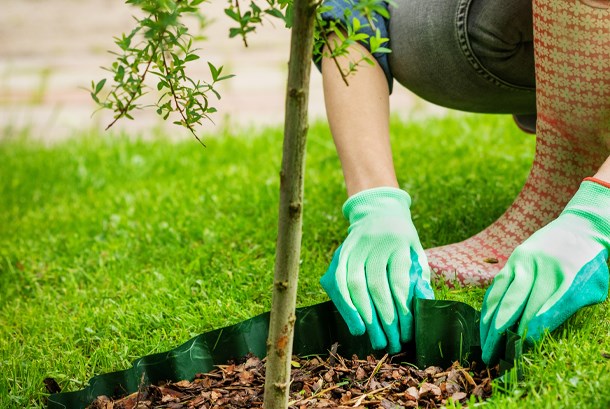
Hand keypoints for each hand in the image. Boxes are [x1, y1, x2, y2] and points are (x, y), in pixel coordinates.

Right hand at [320, 187, 433, 352]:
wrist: (378, 211)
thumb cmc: (402, 239)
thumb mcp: (416, 252)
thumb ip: (419, 277)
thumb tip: (421, 305)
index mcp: (397, 242)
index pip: (398, 282)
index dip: (401, 311)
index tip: (406, 333)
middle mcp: (372, 243)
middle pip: (375, 287)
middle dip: (382, 320)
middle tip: (390, 344)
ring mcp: (352, 247)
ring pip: (353, 285)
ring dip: (362, 316)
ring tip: (372, 339)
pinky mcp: (339, 253)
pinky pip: (337, 282)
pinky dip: (345, 304)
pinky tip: (355, 323)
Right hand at [480, 180, 609, 364]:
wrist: (579, 228)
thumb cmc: (588, 266)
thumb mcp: (590, 288)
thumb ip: (566, 308)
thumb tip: (537, 332)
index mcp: (563, 277)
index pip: (541, 311)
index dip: (529, 332)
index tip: (519, 350)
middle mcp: (538, 268)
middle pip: (514, 304)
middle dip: (501, 332)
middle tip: (492, 354)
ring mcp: (522, 262)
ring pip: (500, 295)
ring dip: (489, 322)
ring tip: (484, 344)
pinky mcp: (512, 260)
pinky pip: (497, 286)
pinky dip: (489, 306)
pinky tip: (485, 324)